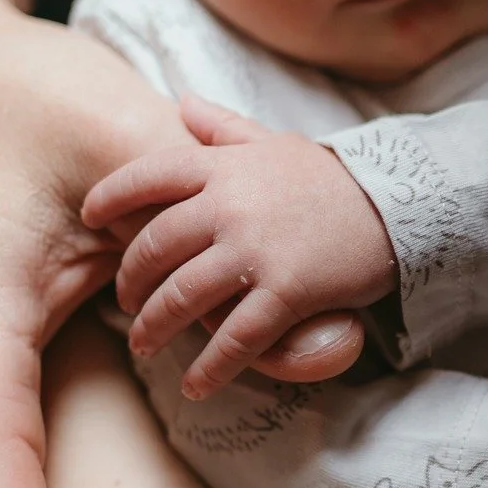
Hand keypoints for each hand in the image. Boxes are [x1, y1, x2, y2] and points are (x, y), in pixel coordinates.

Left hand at [85, 95, 399, 399]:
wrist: (397, 206)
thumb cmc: (331, 178)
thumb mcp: (275, 142)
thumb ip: (223, 128)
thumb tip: (182, 102)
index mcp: (221, 167)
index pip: (145, 178)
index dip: (108, 199)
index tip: (89, 218)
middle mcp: (228, 207)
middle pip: (153, 249)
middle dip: (130, 283)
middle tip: (125, 304)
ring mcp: (254, 252)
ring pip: (181, 298)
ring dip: (154, 329)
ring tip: (144, 345)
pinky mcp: (284, 293)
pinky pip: (233, 338)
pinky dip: (208, 368)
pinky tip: (194, 384)